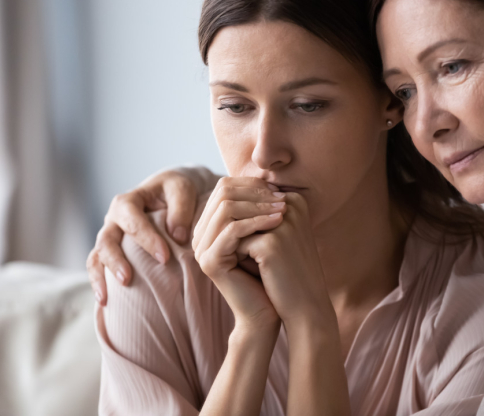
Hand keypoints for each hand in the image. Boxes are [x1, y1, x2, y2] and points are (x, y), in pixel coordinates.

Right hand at [87, 168, 202, 304]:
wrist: (169, 193)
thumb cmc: (177, 191)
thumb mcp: (182, 189)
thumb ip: (181, 208)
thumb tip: (177, 235)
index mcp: (129, 201)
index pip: (132, 219)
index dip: (146, 238)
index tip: (164, 257)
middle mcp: (114, 219)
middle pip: (106, 240)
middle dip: (115, 261)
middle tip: (127, 279)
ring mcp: (110, 236)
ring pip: (97, 256)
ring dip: (100, 277)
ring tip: (107, 297)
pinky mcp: (111, 252)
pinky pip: (97, 268)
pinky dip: (98, 284)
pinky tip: (104, 303)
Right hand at [193, 177, 287, 329]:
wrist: (267, 310)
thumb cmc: (270, 271)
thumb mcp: (264, 232)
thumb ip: (259, 206)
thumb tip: (269, 174)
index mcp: (210, 225)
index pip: (226, 188)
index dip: (253, 185)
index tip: (280, 190)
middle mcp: (200, 234)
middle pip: (222, 194)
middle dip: (255, 193)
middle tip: (282, 197)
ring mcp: (201, 248)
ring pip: (226, 210)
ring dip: (258, 205)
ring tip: (284, 208)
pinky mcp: (208, 262)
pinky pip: (231, 231)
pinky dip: (256, 222)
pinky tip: (278, 221)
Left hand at [237, 192, 333, 330]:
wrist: (306, 306)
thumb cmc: (289, 271)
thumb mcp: (277, 235)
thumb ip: (256, 215)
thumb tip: (221, 204)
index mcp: (294, 199)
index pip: (249, 196)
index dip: (236, 216)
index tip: (239, 237)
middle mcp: (291, 205)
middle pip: (241, 206)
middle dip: (231, 227)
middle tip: (233, 249)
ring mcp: (283, 222)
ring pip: (236, 222)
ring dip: (232, 241)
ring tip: (237, 257)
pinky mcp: (272, 243)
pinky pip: (236, 242)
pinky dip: (237, 256)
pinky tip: (248, 271)